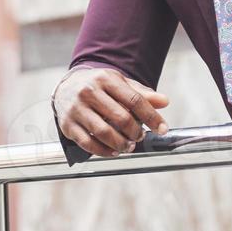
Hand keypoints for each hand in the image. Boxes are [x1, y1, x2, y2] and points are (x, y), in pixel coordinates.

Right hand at [54, 67, 169, 157]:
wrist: (66, 87)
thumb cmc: (99, 87)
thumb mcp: (119, 83)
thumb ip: (141, 94)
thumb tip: (165, 102)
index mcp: (105, 79)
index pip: (134, 100)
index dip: (151, 116)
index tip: (162, 129)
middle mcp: (89, 92)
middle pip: (121, 117)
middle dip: (136, 132)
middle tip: (141, 136)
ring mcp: (76, 109)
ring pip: (104, 132)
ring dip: (121, 144)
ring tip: (129, 146)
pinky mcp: (67, 124)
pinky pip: (88, 143)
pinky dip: (103, 151)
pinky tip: (113, 151)